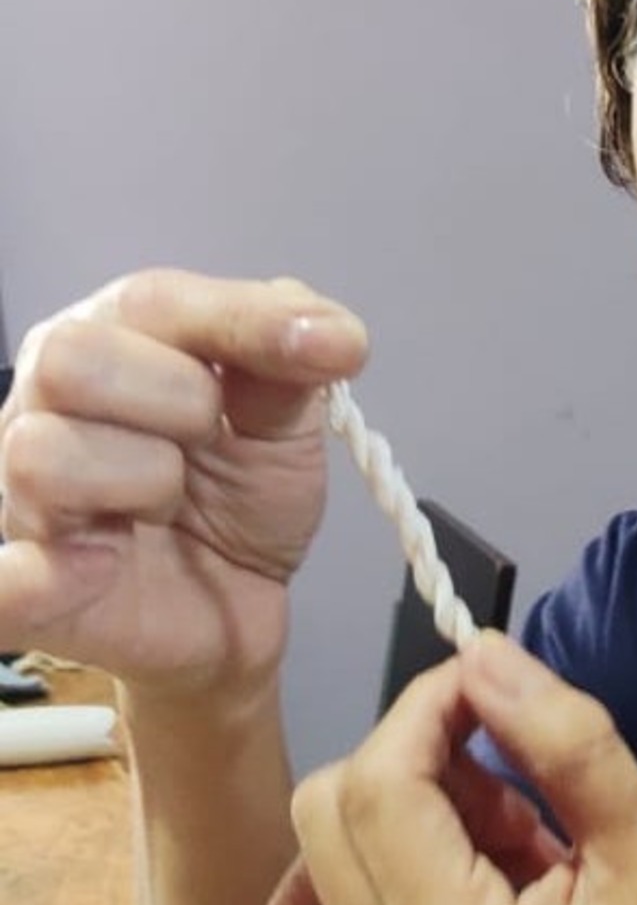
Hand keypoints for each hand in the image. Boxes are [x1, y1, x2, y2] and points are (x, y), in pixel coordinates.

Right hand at [0, 268, 366, 688]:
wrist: (239, 604)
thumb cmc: (240, 496)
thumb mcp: (284, 423)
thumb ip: (291, 365)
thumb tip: (332, 333)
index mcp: (111, 338)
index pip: (152, 300)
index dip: (243, 321)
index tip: (334, 348)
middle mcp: (46, 403)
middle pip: (71, 359)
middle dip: (176, 401)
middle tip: (208, 442)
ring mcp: (22, 493)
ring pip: (46, 455)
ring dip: (142, 483)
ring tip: (169, 507)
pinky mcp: (25, 587)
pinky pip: (2, 577)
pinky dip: (41, 574)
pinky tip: (101, 565)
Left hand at [262, 631, 636, 904]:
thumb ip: (566, 741)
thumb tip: (482, 654)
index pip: (379, 783)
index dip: (425, 708)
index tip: (491, 685)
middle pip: (330, 811)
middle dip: (409, 752)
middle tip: (510, 765)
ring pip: (322, 857)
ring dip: (394, 809)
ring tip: (502, 832)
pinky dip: (363, 868)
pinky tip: (449, 868)